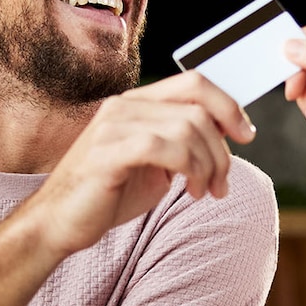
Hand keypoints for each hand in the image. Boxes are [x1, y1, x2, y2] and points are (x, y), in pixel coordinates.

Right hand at [19, 70, 252, 257]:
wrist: (58, 223)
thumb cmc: (107, 195)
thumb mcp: (154, 164)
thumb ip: (182, 144)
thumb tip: (224, 134)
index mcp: (136, 103)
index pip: (194, 82)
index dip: (228, 105)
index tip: (246, 135)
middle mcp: (124, 106)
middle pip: (197, 109)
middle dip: (222, 150)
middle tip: (220, 185)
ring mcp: (113, 126)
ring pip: (187, 129)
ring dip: (208, 165)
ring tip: (204, 192)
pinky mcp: (108, 152)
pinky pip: (164, 147)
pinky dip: (189, 169)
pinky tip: (189, 191)